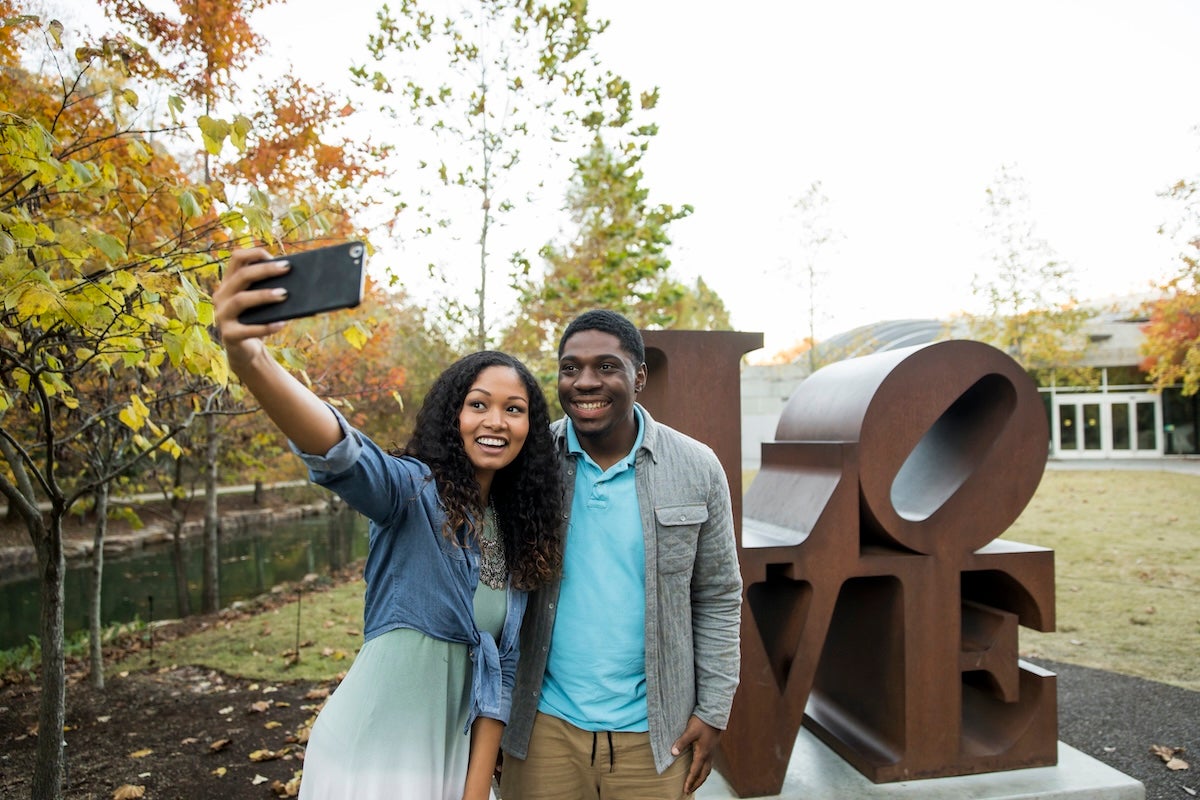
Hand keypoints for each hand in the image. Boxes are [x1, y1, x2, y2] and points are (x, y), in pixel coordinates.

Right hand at [211, 247, 289, 369]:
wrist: (246, 351)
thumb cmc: (257, 320)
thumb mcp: (262, 303)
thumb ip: (269, 289)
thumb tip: (297, 278)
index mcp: (229, 283)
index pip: (237, 258)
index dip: (255, 253)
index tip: (276, 257)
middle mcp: (221, 296)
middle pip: (241, 276)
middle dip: (265, 270)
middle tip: (287, 269)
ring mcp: (222, 315)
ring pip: (241, 300)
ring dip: (264, 295)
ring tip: (284, 294)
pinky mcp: (228, 335)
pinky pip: (247, 329)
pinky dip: (266, 326)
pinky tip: (282, 323)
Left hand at [671, 715, 720, 794]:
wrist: (714, 715)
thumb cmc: (701, 723)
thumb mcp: (690, 731)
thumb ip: (681, 742)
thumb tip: (673, 752)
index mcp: (702, 753)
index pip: (695, 771)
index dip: (690, 781)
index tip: (685, 790)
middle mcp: (708, 755)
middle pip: (703, 775)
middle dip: (696, 784)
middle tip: (689, 791)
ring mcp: (711, 752)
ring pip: (707, 770)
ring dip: (701, 778)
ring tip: (695, 784)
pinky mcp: (712, 749)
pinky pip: (709, 764)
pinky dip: (704, 771)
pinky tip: (700, 769)